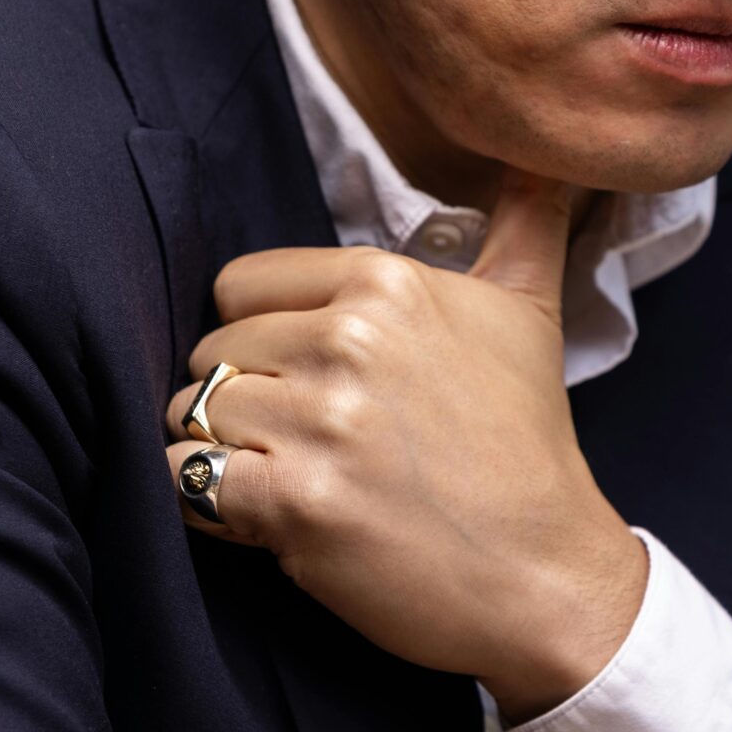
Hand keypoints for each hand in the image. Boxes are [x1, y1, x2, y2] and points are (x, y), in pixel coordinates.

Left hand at [164, 170, 647, 720]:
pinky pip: (184, 480)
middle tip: (313, 442)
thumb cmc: (527, 444)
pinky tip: (266, 518)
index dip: (265, 339)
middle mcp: (348, 339)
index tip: (317, 382)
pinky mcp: (295, 502)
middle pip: (212, 351)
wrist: (547, 576)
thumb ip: (525, 220)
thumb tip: (545, 156)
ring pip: (191, 412)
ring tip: (294, 478)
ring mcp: (319, 421)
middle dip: (245, 399)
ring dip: (226, 454)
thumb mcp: (532, 310)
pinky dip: (207, 504)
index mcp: (386, 280)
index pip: (241, 285)